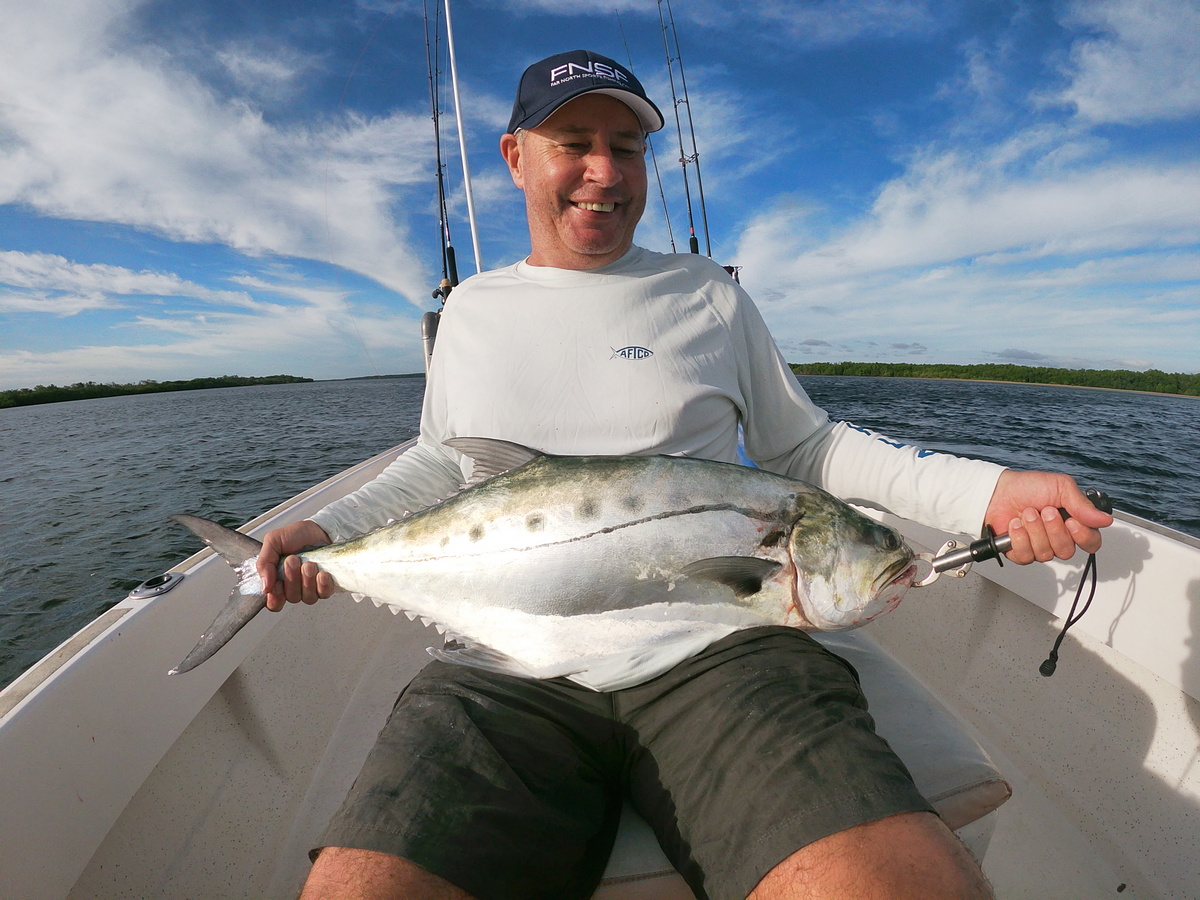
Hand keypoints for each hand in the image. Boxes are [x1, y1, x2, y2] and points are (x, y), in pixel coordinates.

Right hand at [256, 519, 334, 611]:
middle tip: (293, 560)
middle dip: (292, 579)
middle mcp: (294, 587)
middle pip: (291, 598)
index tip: (276, 584)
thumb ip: (264, 563)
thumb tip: (264, 587)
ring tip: (309, 564)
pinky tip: (322, 573)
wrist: (319, 528)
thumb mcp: (273, 542)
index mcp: (278, 580)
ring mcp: (311, 587)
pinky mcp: (326, 585)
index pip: (274, 602)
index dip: (275, 598)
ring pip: (308, 598)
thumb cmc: (295, 535)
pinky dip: (322, 585)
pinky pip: (324, 594)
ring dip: (307, 581)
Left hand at [983, 470, 1112, 563]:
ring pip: (1046, 554)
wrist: (997, 490)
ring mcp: (1039, 546)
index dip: (1083, 536)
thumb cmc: (1029, 487)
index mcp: (1074, 523)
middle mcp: (1058, 537)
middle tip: (1045, 511)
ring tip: (1027, 513)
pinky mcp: (1021, 552)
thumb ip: (1083, 505)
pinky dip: (1019, 538)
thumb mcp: (1061, 487)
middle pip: (1067, 551)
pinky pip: (1026, 556)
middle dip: (1053, 530)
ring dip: (1035, 530)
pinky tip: (1015, 525)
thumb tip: (1105, 520)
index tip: (1071, 521)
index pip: (1091, 543)